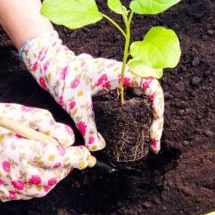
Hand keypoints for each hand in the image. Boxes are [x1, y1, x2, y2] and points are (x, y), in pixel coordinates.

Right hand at [0, 94, 92, 200]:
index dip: (76, 157)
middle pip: (52, 178)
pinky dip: (35, 184)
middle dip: (65, 168)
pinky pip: (24, 193)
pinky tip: (33, 168)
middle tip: (68, 156)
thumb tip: (68, 141)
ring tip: (50, 161)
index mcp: (19, 151)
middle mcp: (11, 173)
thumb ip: (50, 127)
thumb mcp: (23, 113)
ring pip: (39, 189)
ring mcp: (2, 185)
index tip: (86, 155)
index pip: (58, 159)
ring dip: (51, 177)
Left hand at [20, 31, 164, 152]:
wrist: (56, 68)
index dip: (158, 106)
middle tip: (154, 143)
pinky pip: (136, 100)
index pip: (151, 85)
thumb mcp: (75, 104)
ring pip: (146, 98)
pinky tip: (138, 130)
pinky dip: (141, 115)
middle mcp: (126, 75)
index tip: (153, 128)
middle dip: (157, 118)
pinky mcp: (117, 88)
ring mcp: (123, 81)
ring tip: (151, 141)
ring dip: (151, 118)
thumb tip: (98, 147)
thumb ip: (87, 124)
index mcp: (121, 73)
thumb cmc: (65, 79)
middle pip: (153, 94)